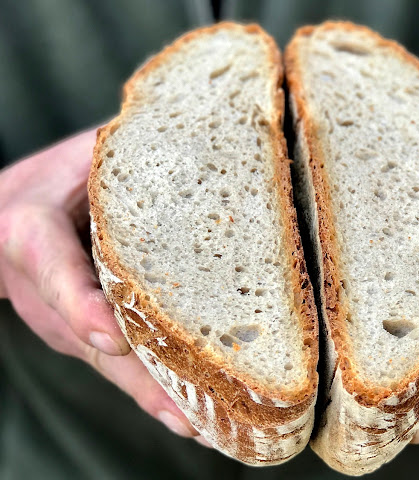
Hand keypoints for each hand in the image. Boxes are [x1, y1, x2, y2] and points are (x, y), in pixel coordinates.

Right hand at [0, 130, 197, 438]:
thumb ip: (122, 155)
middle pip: (90, 339)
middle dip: (136, 380)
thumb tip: (207, 141)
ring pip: (109, 361)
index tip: (110, 338)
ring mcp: (64, 317)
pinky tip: (191, 414)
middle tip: (184, 414)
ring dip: (152, 396)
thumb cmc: (56, 176)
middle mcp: (46, 287)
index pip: (51, 268)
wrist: (9, 211)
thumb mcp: (83, 154)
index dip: (80, 304)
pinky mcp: (83, 331)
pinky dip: (152, 388)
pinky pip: (119, 361)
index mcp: (32, 231)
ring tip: (200, 425)